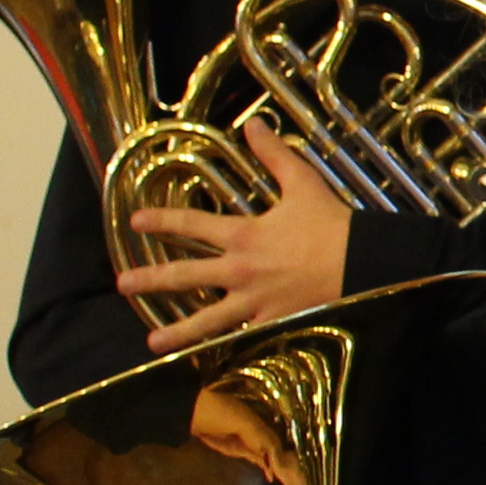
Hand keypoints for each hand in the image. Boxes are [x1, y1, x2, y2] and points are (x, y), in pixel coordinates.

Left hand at [121, 119, 357, 348]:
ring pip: (207, 320)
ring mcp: (254, 302)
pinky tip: (208, 361)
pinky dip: (226, 350)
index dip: (161, 221)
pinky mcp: (273, 323)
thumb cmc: (332, 224)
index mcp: (242, 235)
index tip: (135, 221)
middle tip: (122, 283)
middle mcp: (239, 271)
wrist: (363, 264)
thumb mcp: (301, 183)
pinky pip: (243, 340)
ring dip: (177, 332)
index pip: (191, 225)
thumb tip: (253, 123)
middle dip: (150, 278)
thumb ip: (273, 154)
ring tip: (152, 342)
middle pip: (185, 276)